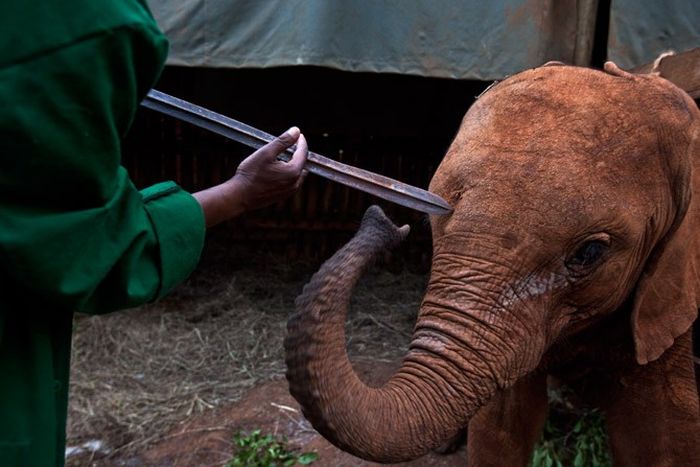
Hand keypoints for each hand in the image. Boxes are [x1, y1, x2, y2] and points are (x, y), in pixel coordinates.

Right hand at [193, 127, 307, 226]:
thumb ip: (283, 141)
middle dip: (299, 153)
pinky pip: (292, 182)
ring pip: (298, 173)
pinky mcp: (283, 196)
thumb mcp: (266, 152)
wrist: (240, 196)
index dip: (301, 142)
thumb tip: (296, 130)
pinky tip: (279, 169)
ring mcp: (289, 191)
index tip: (298, 134)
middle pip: (302, 164)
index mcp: (293, 172)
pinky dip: (289, 173)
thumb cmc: (251, 174)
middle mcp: (295, 183)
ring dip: (294, 163)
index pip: (303, 153)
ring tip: (285, 155)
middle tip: (293, 143)